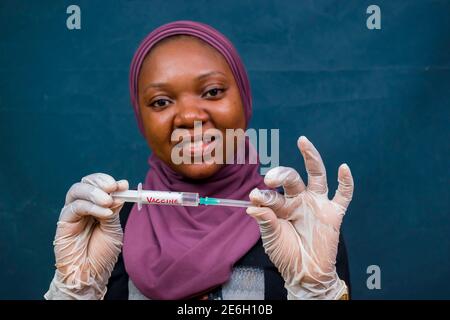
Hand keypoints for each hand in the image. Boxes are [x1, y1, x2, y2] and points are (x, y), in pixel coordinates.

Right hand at [45, 173, 127, 299]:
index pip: (99, 184)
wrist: (90, 273)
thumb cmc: (102, 253)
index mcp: (96, 205)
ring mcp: (72, 212)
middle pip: (86, 182)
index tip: (123, 184)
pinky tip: (105, 213)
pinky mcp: (64, 221)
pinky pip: (76, 207)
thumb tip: (120, 190)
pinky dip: (91, 207)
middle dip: (100, 182)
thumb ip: (114, 210)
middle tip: (114, 187)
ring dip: (95, 192)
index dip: (109, 181)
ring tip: (108, 201)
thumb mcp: (113, 228)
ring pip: (77, 190)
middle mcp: (82, 206)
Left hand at [247, 136, 353, 298]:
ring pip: (316, 175)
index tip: (255, 197)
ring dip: (311, 158)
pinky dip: (346, 182)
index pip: (272, 193)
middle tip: (269, 179)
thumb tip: (252, 206)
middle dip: (280, 175)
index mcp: (281, 205)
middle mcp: (299, 199)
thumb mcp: (271, 238)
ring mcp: (317, 203)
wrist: (306, 274)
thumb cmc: (286, 255)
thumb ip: (265, 220)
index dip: (263, 194)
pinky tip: (343, 168)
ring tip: (303, 141)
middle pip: (292, 178)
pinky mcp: (334, 213)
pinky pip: (343, 194)